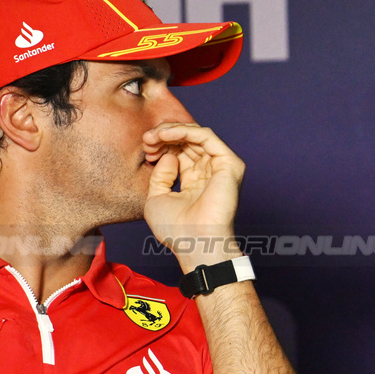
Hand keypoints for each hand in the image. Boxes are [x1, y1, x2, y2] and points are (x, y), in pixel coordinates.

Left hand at [142, 123, 245, 269]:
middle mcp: (210, 172)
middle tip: (146, 141)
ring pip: (196, 134)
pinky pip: (206, 136)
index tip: (145, 149)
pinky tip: (165, 134)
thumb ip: (160, 175)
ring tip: (152, 137)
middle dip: (164, 136)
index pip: (180, 152)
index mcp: (196, 181)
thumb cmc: (176, 230)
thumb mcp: (156, 198)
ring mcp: (221, 167)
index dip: (162, 146)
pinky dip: (184, 131)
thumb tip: (169, 155)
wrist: (194, 242)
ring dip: (171, 131)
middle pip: (187, 141)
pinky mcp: (229, 164)